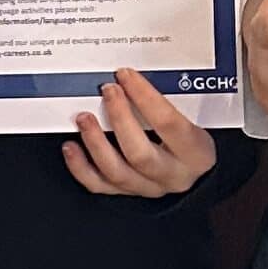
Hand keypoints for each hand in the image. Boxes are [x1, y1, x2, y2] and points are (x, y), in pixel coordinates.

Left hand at [64, 68, 216, 199]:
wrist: (195, 174)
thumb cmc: (192, 143)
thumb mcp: (194, 121)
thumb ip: (169, 102)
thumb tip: (133, 77)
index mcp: (194, 153)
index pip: (168, 123)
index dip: (145, 96)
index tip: (126, 75)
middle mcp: (172, 174)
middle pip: (140, 153)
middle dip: (119, 119)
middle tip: (108, 91)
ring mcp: (148, 187)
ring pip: (117, 172)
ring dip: (95, 143)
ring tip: (84, 118)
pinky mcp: (128, 193)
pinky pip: (100, 186)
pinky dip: (80, 167)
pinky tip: (71, 147)